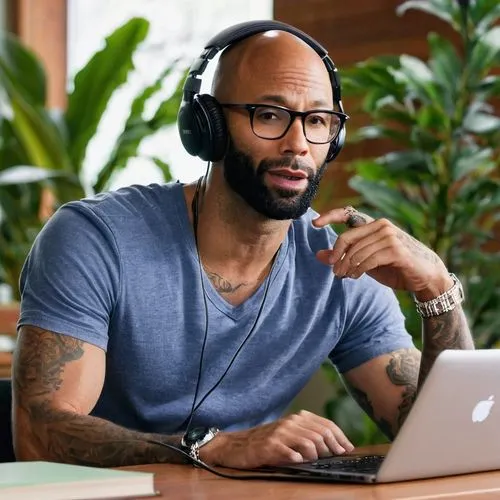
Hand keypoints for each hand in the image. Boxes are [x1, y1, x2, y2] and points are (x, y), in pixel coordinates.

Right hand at [199, 410, 353, 468]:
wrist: (237, 446)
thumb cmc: (267, 442)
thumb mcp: (289, 435)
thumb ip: (308, 435)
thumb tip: (335, 446)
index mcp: (297, 418)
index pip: (325, 424)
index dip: (340, 437)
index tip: (348, 448)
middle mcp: (290, 422)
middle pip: (321, 433)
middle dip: (332, 447)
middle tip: (336, 457)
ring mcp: (280, 433)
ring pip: (309, 442)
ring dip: (317, 454)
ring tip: (315, 461)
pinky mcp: (270, 445)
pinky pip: (290, 452)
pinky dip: (298, 459)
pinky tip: (299, 462)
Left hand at [313, 207, 451, 299]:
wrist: (425, 277)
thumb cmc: (394, 267)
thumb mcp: (364, 262)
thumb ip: (344, 256)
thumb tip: (319, 255)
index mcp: (374, 224)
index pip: (348, 214)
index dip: (329, 217)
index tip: (314, 223)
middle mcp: (382, 226)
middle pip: (347, 238)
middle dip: (336, 255)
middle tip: (334, 271)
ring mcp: (390, 236)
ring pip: (356, 252)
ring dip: (347, 267)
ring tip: (344, 276)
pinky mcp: (396, 250)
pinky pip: (368, 260)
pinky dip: (358, 269)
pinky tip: (355, 275)